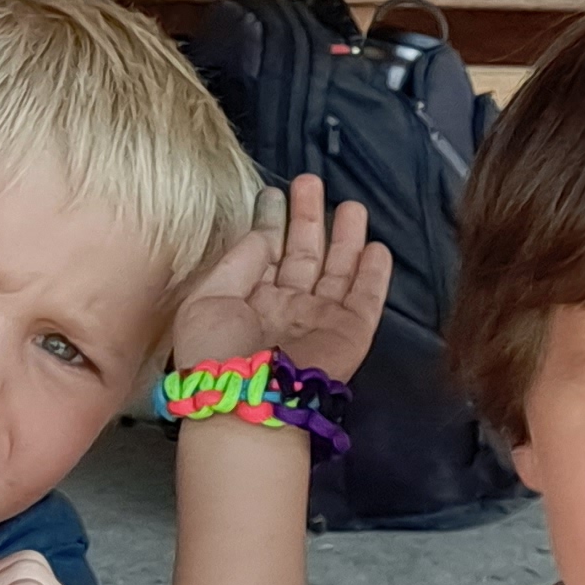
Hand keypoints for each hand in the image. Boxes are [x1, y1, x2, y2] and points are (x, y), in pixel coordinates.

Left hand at [175, 174, 390, 386]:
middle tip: (311, 182)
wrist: (248, 402)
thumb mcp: (207, 297)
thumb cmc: (217, 353)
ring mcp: (320, 320)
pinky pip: (367, 298)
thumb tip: (266, 232)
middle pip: (304, 254)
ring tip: (351, 205)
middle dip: (309, 218)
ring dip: (346, 238)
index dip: (272, 222)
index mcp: (249, 301)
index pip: (266, 254)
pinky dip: (375, 274)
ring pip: (339, 271)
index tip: (275, 192)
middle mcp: (287, 308)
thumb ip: (239, 260)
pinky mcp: (351, 332)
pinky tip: (377, 247)